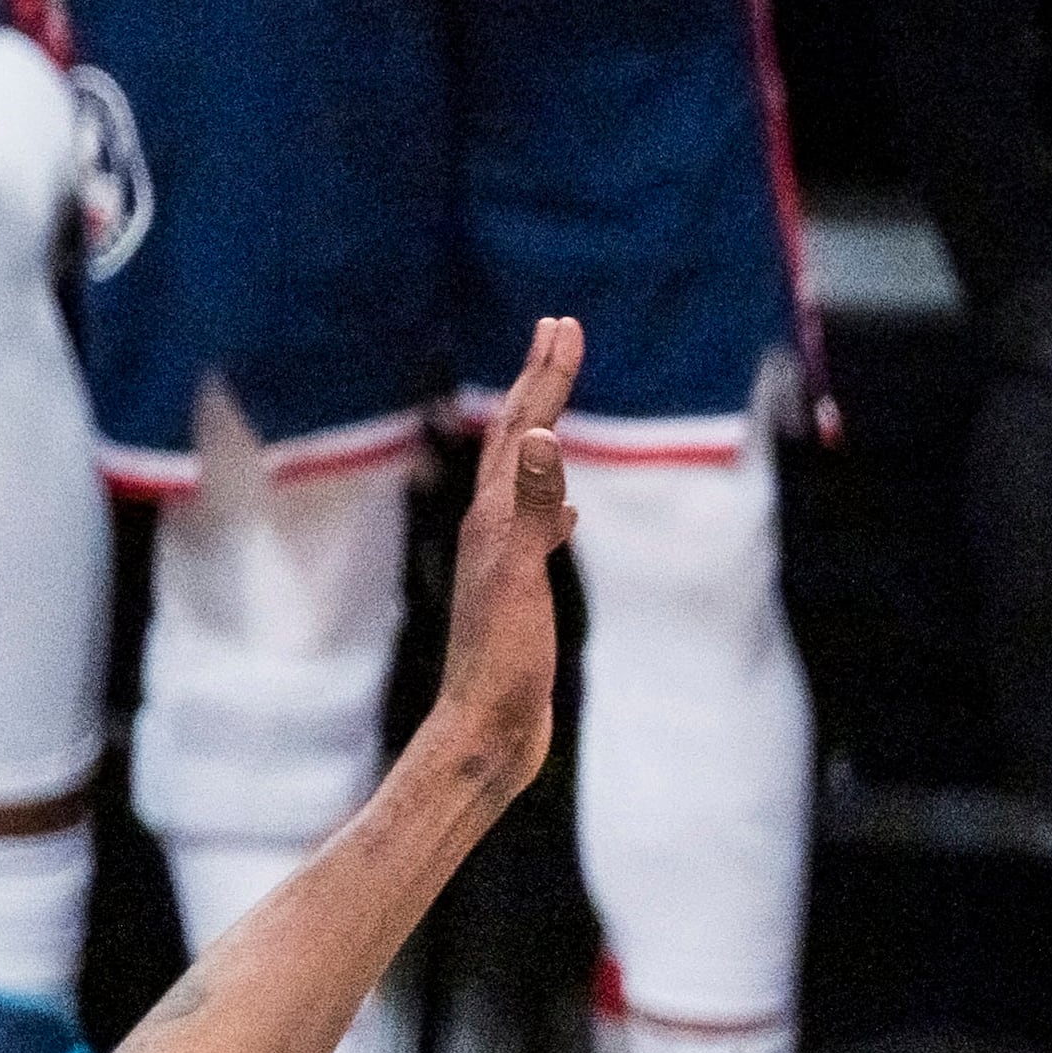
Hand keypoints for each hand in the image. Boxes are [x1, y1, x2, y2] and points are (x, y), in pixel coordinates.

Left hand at [421, 317, 583, 789]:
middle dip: (537, 381)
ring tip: (555, 401)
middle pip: (513, 436)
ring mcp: (502, 557)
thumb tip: (542, 438)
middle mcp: (490, 526)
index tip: (565, 324)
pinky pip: (536, 525)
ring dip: (542, 431)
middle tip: (557, 329)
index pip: (522, 428)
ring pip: (522, 476)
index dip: (546, 375)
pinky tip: (568, 510)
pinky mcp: (517, 589)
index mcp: (492, 516)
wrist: (483, 728)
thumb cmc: (502, 663)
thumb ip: (533, 509)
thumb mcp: (522, 580)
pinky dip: (554, 502)